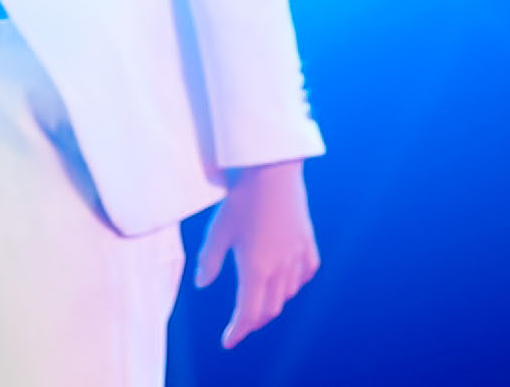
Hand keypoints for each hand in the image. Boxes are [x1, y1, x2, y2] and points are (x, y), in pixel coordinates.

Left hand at [197, 158, 320, 347]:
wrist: (272, 169)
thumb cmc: (240, 200)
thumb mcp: (217, 232)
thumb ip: (209, 262)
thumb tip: (202, 283)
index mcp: (255, 269)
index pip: (248, 314)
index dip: (237, 332)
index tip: (228, 341)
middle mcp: (280, 266)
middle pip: (270, 308)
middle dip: (253, 321)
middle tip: (240, 323)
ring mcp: (297, 253)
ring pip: (288, 292)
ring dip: (273, 303)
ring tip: (260, 301)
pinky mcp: (307, 239)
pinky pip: (306, 271)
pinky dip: (296, 282)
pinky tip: (288, 279)